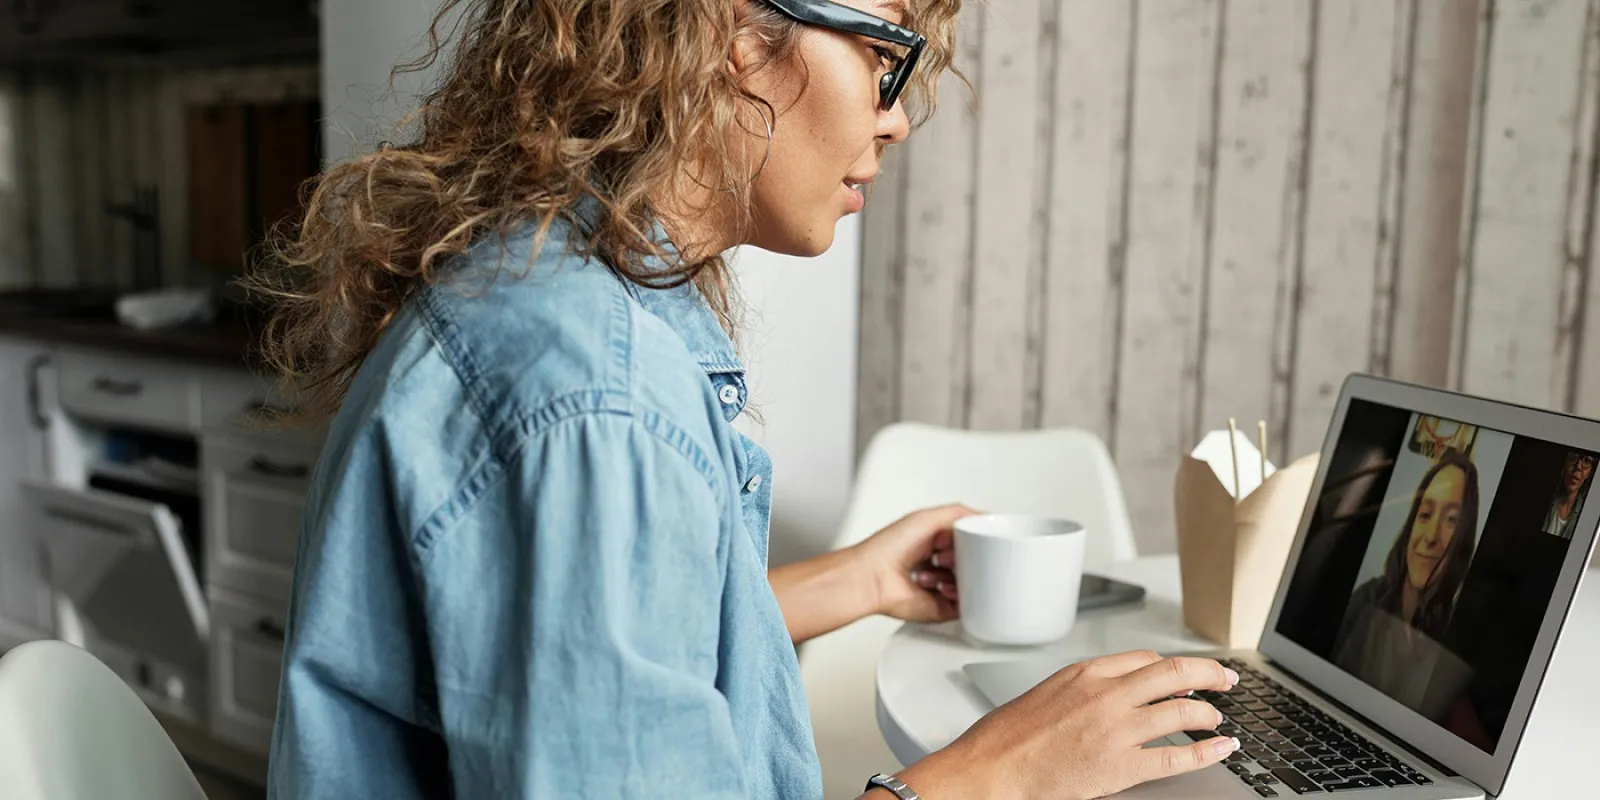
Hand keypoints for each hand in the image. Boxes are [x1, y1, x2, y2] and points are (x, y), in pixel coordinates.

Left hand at [850, 504, 977, 623]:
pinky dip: (958, 595)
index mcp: (936, 543)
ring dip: (959, 574)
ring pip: (971, 583)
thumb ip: (961, 514)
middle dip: (965, 557)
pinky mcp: (943, 608)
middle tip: (947, 553)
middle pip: (973, 562)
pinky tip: (941, 586)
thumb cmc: (889, 548)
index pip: (970, 541)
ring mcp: (942, 587)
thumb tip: (986, 518)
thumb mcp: (928, 518)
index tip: (967, 537)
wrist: (873, 577)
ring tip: (938, 567)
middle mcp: (939, 565)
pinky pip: (966, 605)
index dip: (971, 538)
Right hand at [897, 651, 1241, 798]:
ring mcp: (1116, 729)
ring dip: (1209, 714)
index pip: (1146, 658)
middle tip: (1226, 680)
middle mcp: (1106, 693)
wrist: (991, 767)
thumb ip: (1083, 688)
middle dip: (1209, 674)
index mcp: (1086, 672)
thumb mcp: (1047, 692)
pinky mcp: (1120, 765)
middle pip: (1175, 672)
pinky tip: (1221, 749)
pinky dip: (1207, 751)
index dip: (1174, 666)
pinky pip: (1178, 755)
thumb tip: (1112, 690)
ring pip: (1183, 710)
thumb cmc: (1007, 736)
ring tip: (1218, 720)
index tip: (1187, 672)